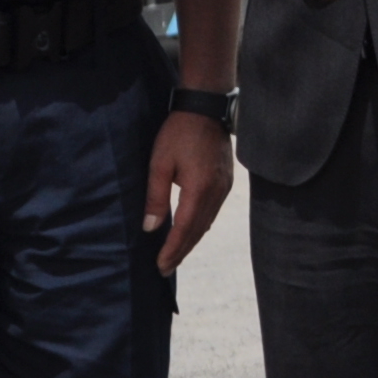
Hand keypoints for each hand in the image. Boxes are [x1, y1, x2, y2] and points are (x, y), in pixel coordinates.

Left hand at [144, 111, 233, 273]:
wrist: (206, 108)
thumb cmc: (178, 133)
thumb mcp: (159, 164)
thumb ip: (156, 197)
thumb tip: (150, 228)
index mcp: (199, 189)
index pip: (184, 229)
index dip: (172, 250)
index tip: (160, 266)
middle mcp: (216, 193)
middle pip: (198, 231)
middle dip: (181, 251)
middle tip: (165, 268)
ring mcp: (224, 188)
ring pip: (207, 223)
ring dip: (191, 241)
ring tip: (175, 254)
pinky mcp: (226, 182)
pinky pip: (213, 212)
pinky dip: (200, 226)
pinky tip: (191, 231)